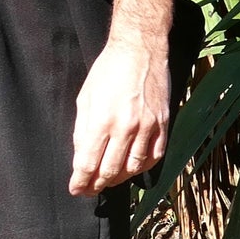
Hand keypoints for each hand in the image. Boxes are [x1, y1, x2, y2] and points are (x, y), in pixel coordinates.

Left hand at [70, 34, 170, 195]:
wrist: (140, 49)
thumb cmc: (108, 71)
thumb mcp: (85, 98)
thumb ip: (82, 131)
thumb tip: (81, 158)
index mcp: (102, 120)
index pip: (88, 163)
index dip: (81, 181)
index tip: (76, 189)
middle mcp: (126, 127)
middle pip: (110, 171)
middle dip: (97, 184)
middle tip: (89, 189)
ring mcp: (148, 127)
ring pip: (134, 168)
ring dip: (119, 179)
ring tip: (109, 180)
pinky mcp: (163, 124)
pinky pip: (155, 156)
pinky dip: (143, 167)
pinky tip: (132, 167)